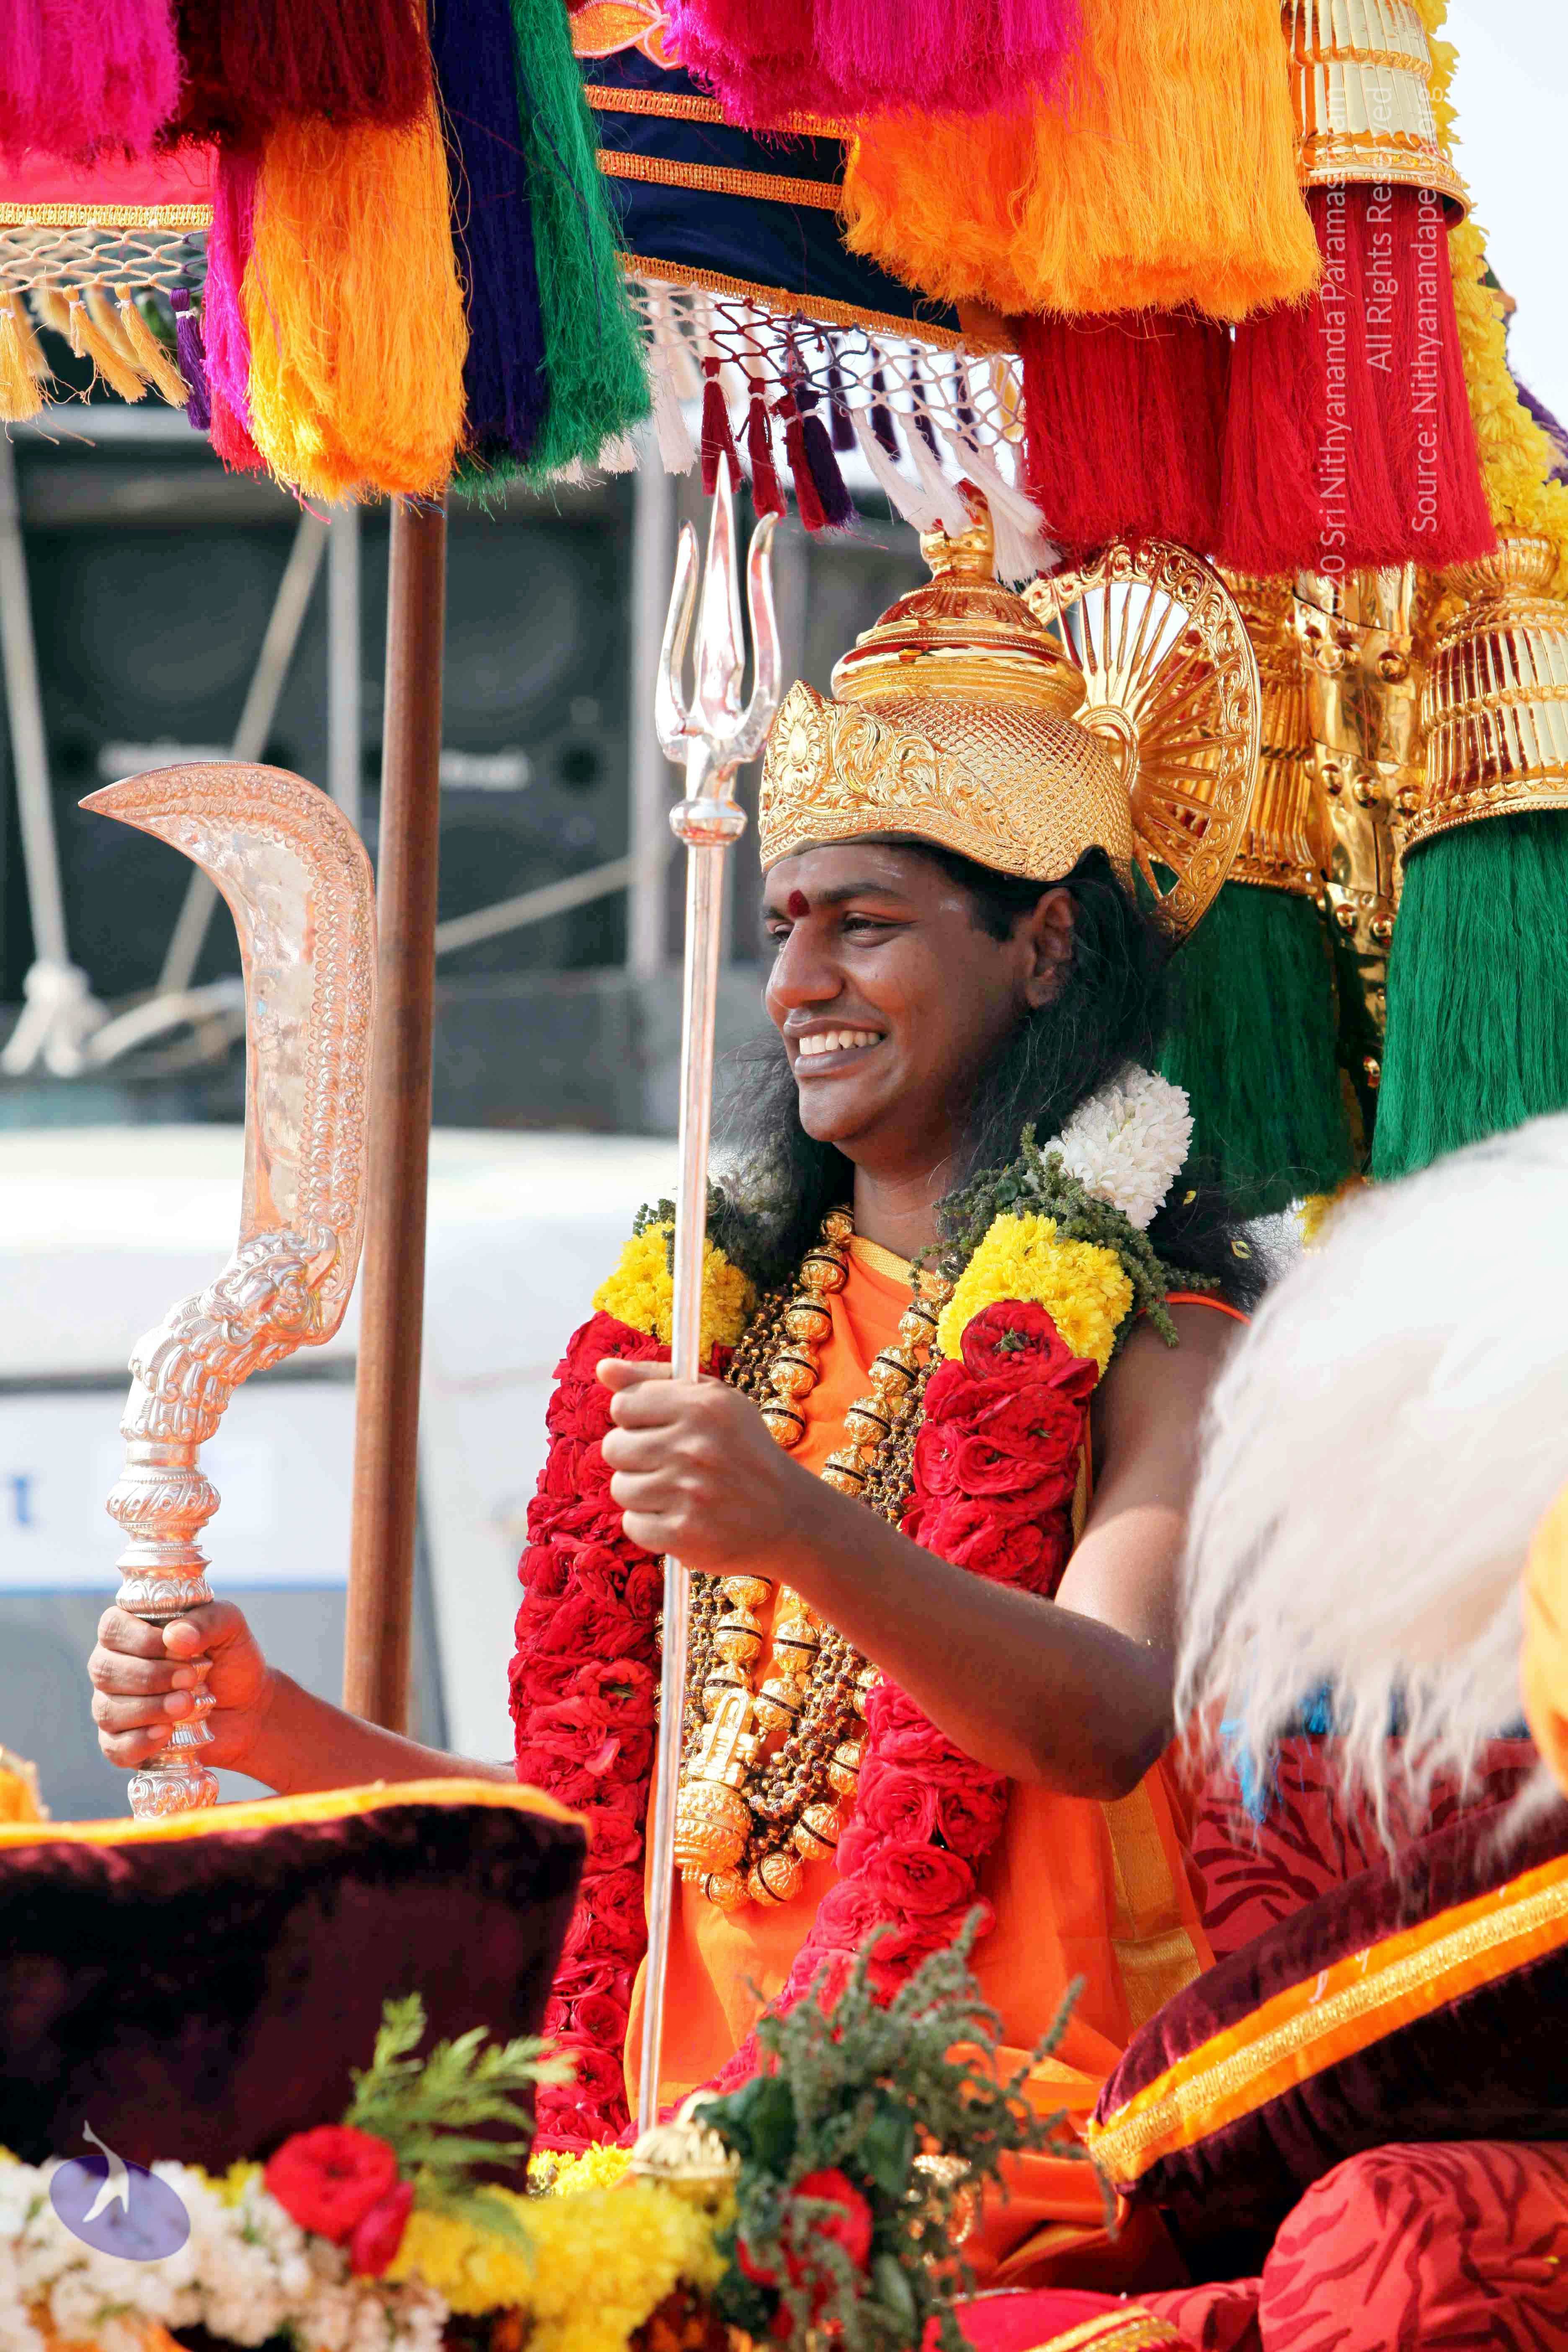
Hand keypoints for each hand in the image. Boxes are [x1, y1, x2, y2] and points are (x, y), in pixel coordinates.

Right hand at [88, 1600, 277, 1774]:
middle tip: (190, 1679)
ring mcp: (114, 1707)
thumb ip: (206, 1620)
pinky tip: (166, 1734)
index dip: (140, 1639)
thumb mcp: (230, 1627)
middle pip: (104, 1670)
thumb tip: (174, 1636)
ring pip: (107, 1710)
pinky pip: (113, 1748)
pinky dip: (139, 1742)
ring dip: (149, 1709)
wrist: (249, 1710)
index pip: (111, 1627)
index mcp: (133, 1630)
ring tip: (187, 1706)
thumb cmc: (232, 1661)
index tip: (178, 1650)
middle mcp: (115, 1667)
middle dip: (149, 1676)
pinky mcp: (123, 1743)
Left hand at [597, 1359, 812, 1572]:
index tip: (659, 1429)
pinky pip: (632, 1525)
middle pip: (614, 1448)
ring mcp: (688, 1492)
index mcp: (702, 1405)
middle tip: (670, 1464)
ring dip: (642, 1493)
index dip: (637, 1419)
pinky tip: (680, 1518)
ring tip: (678, 1493)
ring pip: (620, 1488)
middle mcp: (694, 1446)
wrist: (790, 1516)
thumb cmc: (744, 1451)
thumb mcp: (713, 1401)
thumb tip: (603, 1368)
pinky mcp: (683, 1533)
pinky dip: (650, 1525)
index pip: (623, 1405)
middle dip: (636, 1457)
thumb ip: (655, 1380)